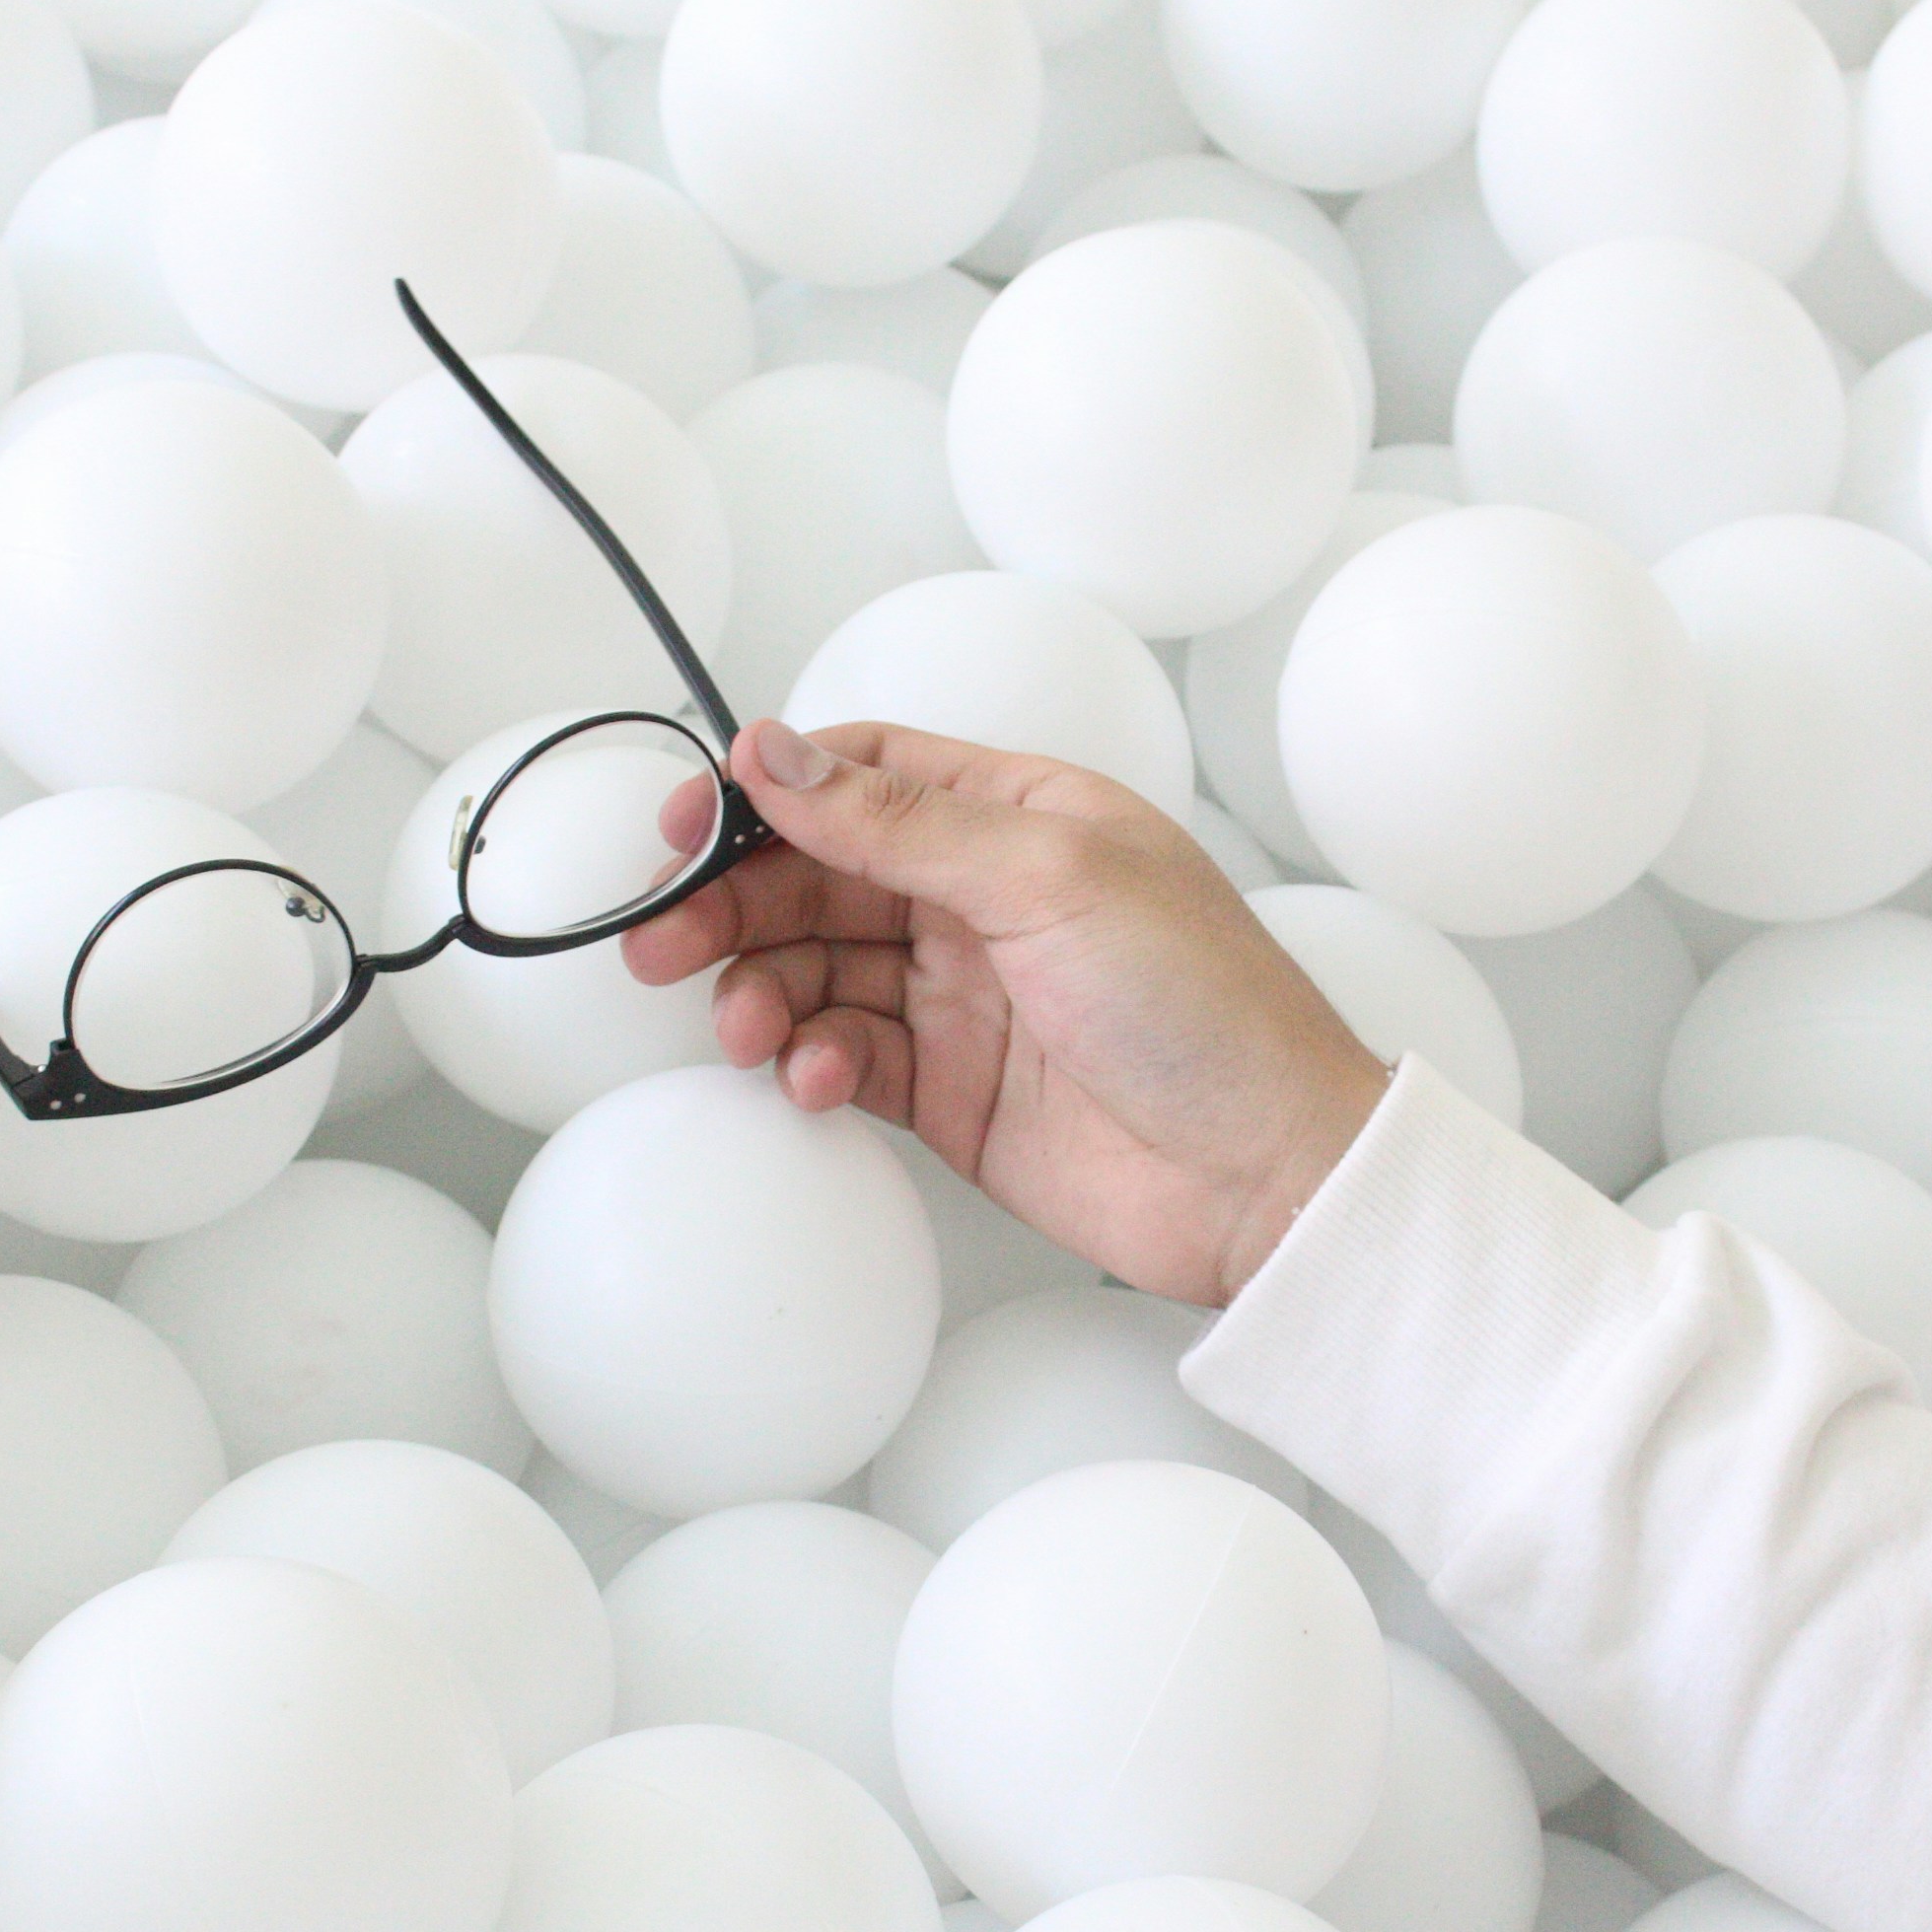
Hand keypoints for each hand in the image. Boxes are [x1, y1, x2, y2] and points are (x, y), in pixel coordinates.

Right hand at [623, 719, 1390, 1307]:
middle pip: (818, 874)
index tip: (686, 830)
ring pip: (817, 968)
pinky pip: (846, 1056)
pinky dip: (814, 1062)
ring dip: (763, 990)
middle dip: (734, 904)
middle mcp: (986, 898)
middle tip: (662, 943)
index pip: (863, 775)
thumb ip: (901, 820)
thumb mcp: (1050, 878)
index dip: (766, 793)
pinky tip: (820, 1076)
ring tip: (749, 1027)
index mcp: (1022, 817)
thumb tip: (777, 753)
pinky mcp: (952, 1092)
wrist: (1269, 1178)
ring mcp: (967, 997)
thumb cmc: (1208, 1012)